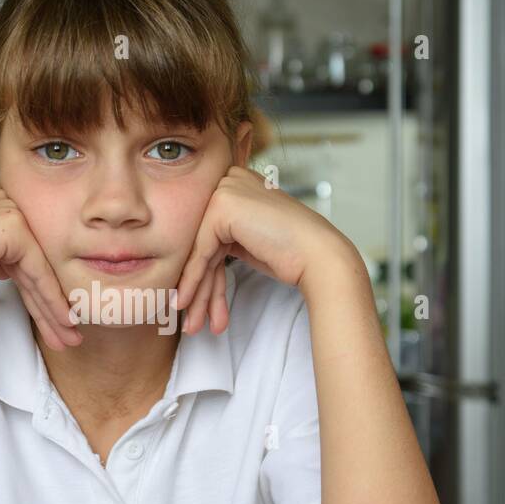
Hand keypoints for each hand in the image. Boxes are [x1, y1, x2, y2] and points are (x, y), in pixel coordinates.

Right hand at [0, 190, 82, 349]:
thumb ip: (7, 261)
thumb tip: (30, 277)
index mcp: (1, 207)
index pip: (30, 256)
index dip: (45, 293)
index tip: (60, 322)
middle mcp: (10, 204)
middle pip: (38, 264)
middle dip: (55, 305)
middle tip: (71, 335)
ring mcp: (12, 212)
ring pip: (42, 271)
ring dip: (56, 310)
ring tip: (70, 338)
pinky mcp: (13, 226)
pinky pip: (38, 271)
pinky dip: (50, 300)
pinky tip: (62, 321)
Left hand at [174, 166, 356, 333]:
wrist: (318, 256)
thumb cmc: (291, 252)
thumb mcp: (249, 239)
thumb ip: (224, 237)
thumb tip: (192, 257)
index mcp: (238, 182)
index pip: (210, 232)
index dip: (203, 271)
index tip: (195, 301)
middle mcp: (229, 179)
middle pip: (203, 241)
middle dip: (198, 285)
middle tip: (191, 316)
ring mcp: (225, 190)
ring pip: (199, 250)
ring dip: (196, 291)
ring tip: (191, 323)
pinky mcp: (222, 207)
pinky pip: (200, 251)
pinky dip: (193, 280)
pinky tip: (186, 303)